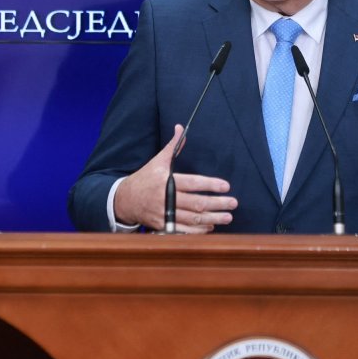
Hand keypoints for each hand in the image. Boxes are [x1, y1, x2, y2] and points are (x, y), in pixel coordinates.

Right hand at [114, 124, 236, 232]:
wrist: (124, 200)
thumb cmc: (144, 178)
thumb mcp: (157, 161)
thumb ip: (172, 146)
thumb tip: (180, 127)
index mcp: (166, 181)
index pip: (193, 183)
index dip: (210, 185)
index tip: (226, 186)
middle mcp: (165, 198)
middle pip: (196, 203)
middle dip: (217, 204)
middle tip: (233, 203)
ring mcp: (164, 214)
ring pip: (192, 219)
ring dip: (212, 219)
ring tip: (228, 217)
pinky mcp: (162, 226)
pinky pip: (183, 231)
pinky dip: (198, 231)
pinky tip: (210, 227)